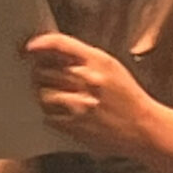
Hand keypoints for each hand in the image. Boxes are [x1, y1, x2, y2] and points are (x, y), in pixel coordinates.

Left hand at [23, 34, 156, 155]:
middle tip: (41, 78)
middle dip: (39, 74)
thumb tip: (54, 53)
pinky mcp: (76, 126)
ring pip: (43, 95)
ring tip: (52, 98)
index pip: (59, 44)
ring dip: (43, 96)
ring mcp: (80, 104)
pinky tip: (62, 115)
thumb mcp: (111, 68)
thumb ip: (84, 59)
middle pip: (44, 70)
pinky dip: (51, 116)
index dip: (39, 44)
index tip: (28, 48)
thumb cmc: (128, 97)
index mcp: (97, 61)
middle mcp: (87, 80)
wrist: (144, 128)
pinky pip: (49, 117)